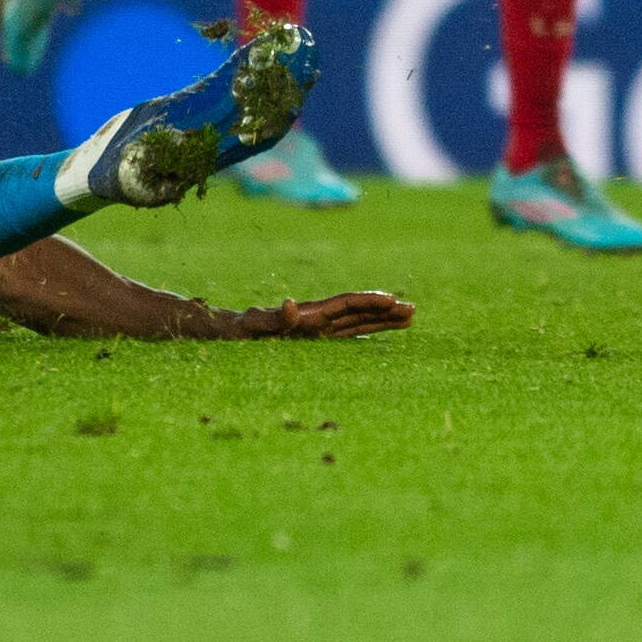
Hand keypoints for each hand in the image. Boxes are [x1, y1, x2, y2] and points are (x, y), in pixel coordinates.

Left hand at [222, 290, 415, 339]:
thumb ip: (272, 316)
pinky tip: (380, 332)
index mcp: (310, 313)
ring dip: (381, 320)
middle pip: (358, 310)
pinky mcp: (314, 340)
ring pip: (356, 322)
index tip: (393, 301)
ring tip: (409, 317)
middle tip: (413, 309)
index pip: (347, 304)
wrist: (227, 332)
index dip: (370, 302)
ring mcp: (317, 328)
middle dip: (385, 310)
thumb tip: (290, 305)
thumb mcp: (253, 324)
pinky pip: (346, 334)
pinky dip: (365, 331)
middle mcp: (317, 318)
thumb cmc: (239, 329)